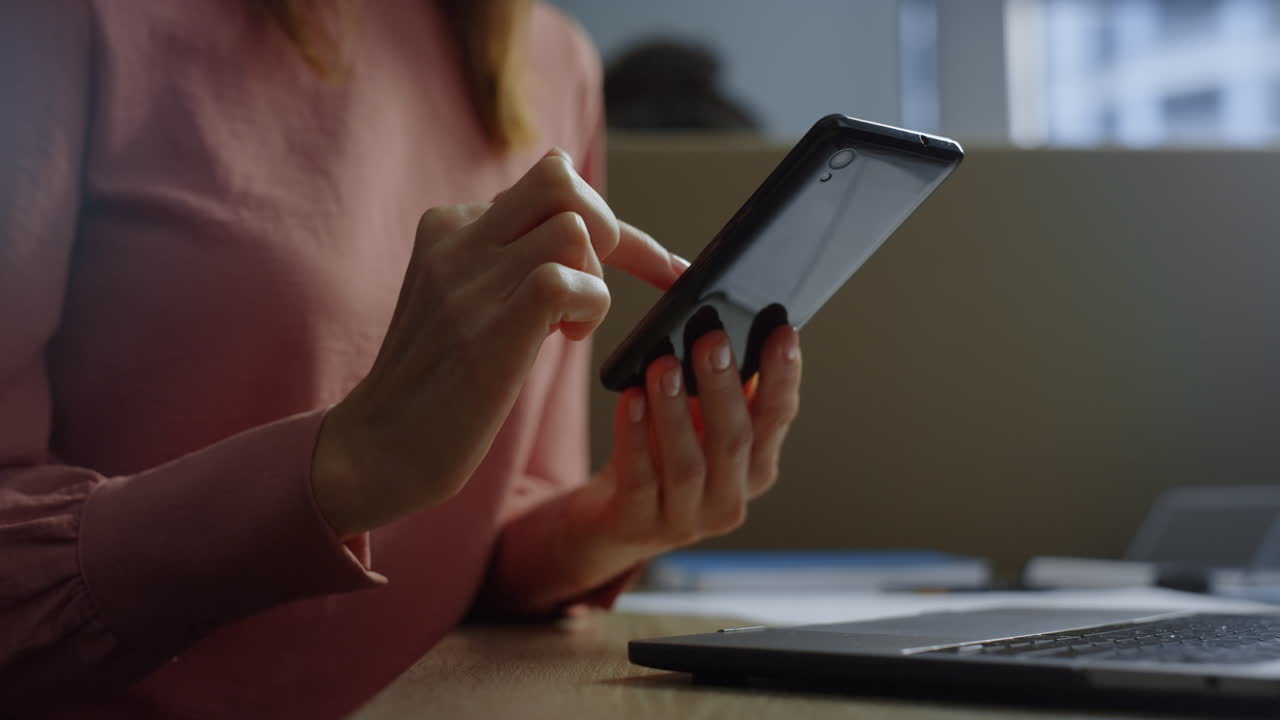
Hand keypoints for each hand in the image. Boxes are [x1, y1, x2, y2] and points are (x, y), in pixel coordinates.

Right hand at [311, 150, 685, 536]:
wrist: (380, 447)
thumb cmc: (439, 383)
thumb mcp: (469, 300)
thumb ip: (514, 261)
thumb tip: (588, 237)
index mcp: (449, 226)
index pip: (548, 184)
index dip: (611, 221)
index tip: (657, 264)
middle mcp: (456, 239)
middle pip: (559, 179)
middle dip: (606, 228)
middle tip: (595, 286)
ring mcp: (469, 280)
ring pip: (572, 228)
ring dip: (595, 278)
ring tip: (568, 325)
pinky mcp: (489, 325)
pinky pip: (566, 277)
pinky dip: (590, 304)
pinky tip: (566, 338)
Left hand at [560, 324, 802, 584]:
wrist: (612, 520)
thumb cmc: (662, 456)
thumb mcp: (699, 426)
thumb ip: (720, 391)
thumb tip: (729, 328)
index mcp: (756, 468)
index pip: (778, 419)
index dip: (783, 378)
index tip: (783, 332)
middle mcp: (730, 498)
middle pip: (735, 441)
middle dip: (725, 387)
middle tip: (712, 339)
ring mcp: (686, 519)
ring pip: (688, 464)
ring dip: (676, 411)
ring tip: (664, 366)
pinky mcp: (639, 524)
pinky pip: (639, 478)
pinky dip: (637, 436)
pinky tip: (632, 399)